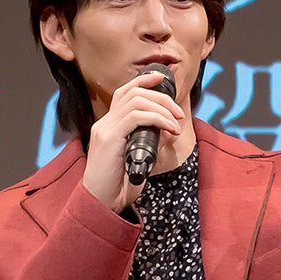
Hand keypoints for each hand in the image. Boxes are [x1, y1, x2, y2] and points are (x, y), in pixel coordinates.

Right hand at [82, 71, 186, 211]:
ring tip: (176, 124)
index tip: (161, 77)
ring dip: (162, 109)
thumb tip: (168, 128)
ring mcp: (105, 129)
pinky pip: (136, 116)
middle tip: (179, 113)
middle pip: (133, 93)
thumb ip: (149, 140)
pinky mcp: (108, 138)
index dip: (143, 82)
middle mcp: (105, 123)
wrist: (101, 202)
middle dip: (161, 98)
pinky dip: (158, 119)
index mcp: (110, 125)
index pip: (124, 93)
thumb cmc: (119, 184)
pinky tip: (170, 130)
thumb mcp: (139, 157)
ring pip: (136, 101)